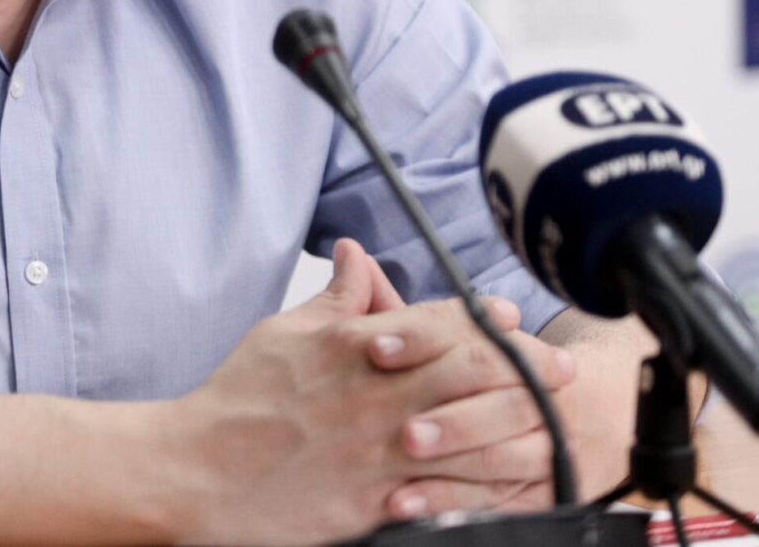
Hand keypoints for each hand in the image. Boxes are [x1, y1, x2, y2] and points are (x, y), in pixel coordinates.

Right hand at [166, 241, 573, 544]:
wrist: (198, 470)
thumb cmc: (237, 400)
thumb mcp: (283, 332)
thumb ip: (334, 298)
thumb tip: (355, 256)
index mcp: (355, 346)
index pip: (441, 321)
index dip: (487, 319)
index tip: (512, 319)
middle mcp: (377, 395)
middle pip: (476, 374)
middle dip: (529, 369)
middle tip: (560, 371)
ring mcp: (382, 452)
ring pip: (477, 438)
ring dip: (524, 430)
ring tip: (555, 427)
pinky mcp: (377, 503)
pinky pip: (452, 497)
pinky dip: (490, 491)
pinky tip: (515, 488)